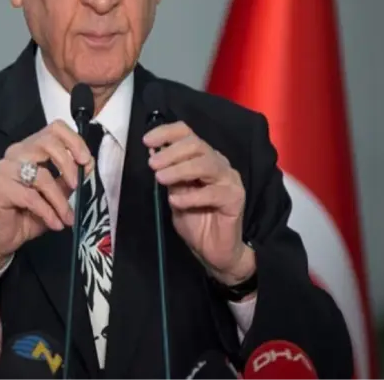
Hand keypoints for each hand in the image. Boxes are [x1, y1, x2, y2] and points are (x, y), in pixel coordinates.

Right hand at [0, 120, 93, 269]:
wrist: (5, 236)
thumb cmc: (30, 212)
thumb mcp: (58, 193)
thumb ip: (71, 176)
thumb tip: (89, 164)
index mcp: (31, 148)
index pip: (54, 128)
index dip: (74, 141)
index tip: (86, 160)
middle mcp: (16, 152)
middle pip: (48, 143)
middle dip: (68, 166)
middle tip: (77, 186)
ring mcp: (5, 168)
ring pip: (42, 175)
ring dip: (59, 200)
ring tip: (67, 217)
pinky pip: (31, 197)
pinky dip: (47, 212)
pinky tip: (55, 223)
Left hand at [144, 121, 255, 285]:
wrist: (214, 251)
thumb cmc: (195, 220)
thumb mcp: (175, 194)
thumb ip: (168, 175)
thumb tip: (153, 154)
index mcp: (202, 157)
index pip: (187, 134)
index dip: (166, 133)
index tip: (147, 141)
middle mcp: (217, 163)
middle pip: (196, 144)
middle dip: (171, 152)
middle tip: (152, 165)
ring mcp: (229, 179)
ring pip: (205, 164)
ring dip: (180, 169)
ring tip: (161, 179)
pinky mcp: (235, 198)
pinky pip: (213, 192)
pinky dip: (191, 196)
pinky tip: (176, 201)